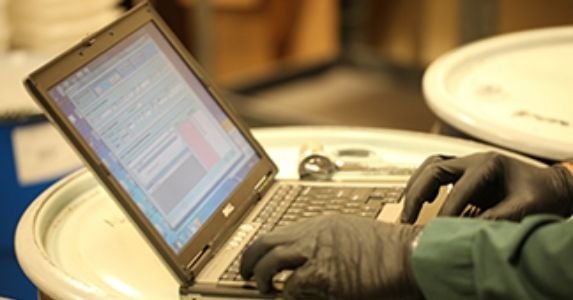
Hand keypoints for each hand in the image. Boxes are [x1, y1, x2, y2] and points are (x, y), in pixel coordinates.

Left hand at [240, 215, 423, 299]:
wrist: (411, 255)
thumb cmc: (390, 249)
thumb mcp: (353, 235)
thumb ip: (329, 242)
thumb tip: (311, 258)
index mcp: (322, 224)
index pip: (281, 231)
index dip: (264, 246)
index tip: (258, 256)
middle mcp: (314, 234)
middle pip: (267, 241)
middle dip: (249, 257)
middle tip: (245, 271)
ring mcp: (317, 253)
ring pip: (270, 260)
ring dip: (260, 276)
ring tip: (261, 287)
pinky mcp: (324, 276)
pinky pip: (291, 286)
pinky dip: (286, 294)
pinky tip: (288, 298)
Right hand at [401, 152, 572, 222]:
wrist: (551, 186)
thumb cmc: (542, 195)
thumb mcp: (524, 208)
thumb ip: (497, 218)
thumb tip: (466, 230)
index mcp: (489, 165)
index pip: (458, 188)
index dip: (446, 211)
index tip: (437, 230)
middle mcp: (474, 160)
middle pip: (434, 169)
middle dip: (418, 194)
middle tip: (408, 218)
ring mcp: (468, 163)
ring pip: (431, 165)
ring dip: (416, 185)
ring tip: (408, 208)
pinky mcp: (465, 172)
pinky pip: (436, 170)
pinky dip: (425, 182)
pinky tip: (426, 200)